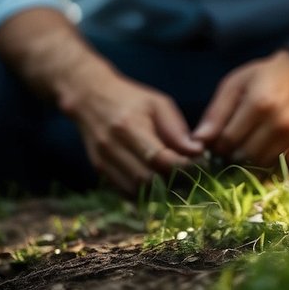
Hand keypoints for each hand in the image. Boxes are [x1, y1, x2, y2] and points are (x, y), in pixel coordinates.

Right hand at [59, 67, 204, 194]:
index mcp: (129, 127)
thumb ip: (176, 129)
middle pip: (146, 179)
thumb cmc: (130, 98)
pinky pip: (124, 191)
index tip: (197, 165)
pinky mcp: (99, 170)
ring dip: (157, 189)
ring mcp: (103, 161)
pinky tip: (154, 181)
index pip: (158, 158)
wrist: (90, 98)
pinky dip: (142, 191)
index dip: (180, 166)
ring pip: (135, 190)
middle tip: (188, 175)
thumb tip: (196, 151)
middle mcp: (113, 147)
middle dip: (170, 181)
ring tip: (173, 178)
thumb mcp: (157, 104)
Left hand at [192, 52, 288, 168]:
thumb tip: (197, 141)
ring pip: (259, 165)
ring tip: (244, 146)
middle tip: (229, 144)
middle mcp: (278, 122)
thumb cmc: (264, 76)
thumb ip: (216, 112)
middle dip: (230, 154)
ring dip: (247, 161)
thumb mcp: (235, 84)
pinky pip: (276, 167)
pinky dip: (264, 163)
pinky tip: (260, 149)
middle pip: (242, 156)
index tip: (216, 139)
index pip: (227, 141)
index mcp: (259, 104)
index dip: (216, 144)